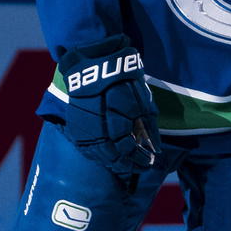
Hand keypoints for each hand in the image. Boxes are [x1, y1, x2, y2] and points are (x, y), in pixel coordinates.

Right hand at [50, 36, 160, 174]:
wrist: (93, 63)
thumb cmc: (123, 80)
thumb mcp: (141, 101)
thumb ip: (148, 126)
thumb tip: (156, 147)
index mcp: (117, 121)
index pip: (129, 150)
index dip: (140, 159)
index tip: (151, 161)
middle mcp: (98, 129)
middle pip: (113, 157)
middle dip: (128, 165)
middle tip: (140, 167)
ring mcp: (84, 128)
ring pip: (98, 155)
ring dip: (113, 163)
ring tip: (125, 166)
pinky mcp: (75, 126)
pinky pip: (86, 148)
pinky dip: (98, 156)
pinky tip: (107, 158)